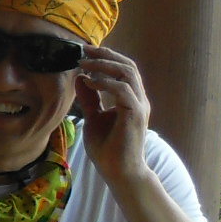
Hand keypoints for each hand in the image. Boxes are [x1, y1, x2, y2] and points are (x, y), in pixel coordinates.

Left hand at [74, 45, 151, 185]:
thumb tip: (81, 78)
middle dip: (106, 55)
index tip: (85, 51)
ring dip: (105, 66)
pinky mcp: (135, 115)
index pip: (123, 69)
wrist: (118, 171)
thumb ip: (90, 98)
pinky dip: (106, 83)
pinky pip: (123, 91)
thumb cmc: (107, 148)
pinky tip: (90, 81)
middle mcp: (138, 99)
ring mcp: (139, 106)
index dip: (107, 57)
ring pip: (128, 74)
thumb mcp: (93, 117)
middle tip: (84, 50)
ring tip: (84, 64)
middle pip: (128, 66)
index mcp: (130, 98)